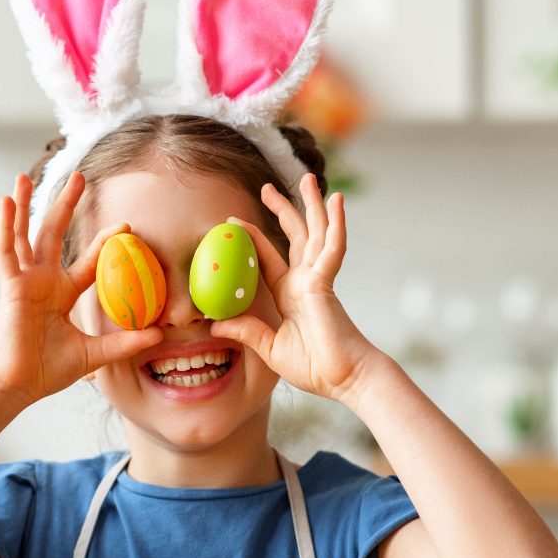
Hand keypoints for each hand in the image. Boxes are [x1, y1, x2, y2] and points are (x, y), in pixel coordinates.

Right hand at [0, 171, 163, 404]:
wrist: (19, 385)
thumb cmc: (48, 371)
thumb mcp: (94, 354)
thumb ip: (123, 342)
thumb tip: (159, 336)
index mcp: (62, 293)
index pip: (88, 261)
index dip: (105, 242)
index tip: (126, 225)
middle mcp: (43, 281)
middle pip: (55, 234)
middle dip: (67, 205)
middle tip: (81, 178)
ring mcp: (25, 281)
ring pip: (26, 235)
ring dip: (25, 205)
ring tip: (24, 176)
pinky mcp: (11, 286)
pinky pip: (6, 251)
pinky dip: (6, 226)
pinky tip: (7, 202)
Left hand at [216, 175, 385, 403]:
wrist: (342, 379)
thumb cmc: (314, 367)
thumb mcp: (269, 348)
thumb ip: (245, 331)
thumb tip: (214, 322)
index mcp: (291, 294)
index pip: (269, 259)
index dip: (255, 239)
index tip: (235, 222)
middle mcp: (305, 281)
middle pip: (295, 236)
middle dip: (283, 209)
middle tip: (266, 187)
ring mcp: (319, 279)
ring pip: (316, 232)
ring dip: (312, 205)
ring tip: (309, 178)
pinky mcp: (327, 283)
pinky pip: (333, 248)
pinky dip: (336, 224)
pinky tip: (336, 201)